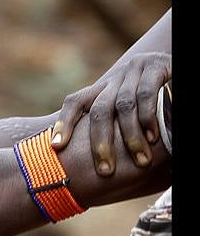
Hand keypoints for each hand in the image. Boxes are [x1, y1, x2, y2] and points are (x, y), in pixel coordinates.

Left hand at [51, 51, 170, 174]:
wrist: (179, 65)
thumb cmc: (159, 96)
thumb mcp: (134, 107)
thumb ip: (117, 124)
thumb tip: (101, 159)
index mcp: (105, 87)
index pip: (76, 101)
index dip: (64, 122)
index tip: (56, 147)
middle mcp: (115, 77)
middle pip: (99, 110)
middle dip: (100, 142)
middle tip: (106, 170)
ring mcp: (135, 70)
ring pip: (123, 105)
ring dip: (130, 136)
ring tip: (140, 161)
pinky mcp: (156, 67)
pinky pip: (146, 95)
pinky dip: (148, 118)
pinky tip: (153, 137)